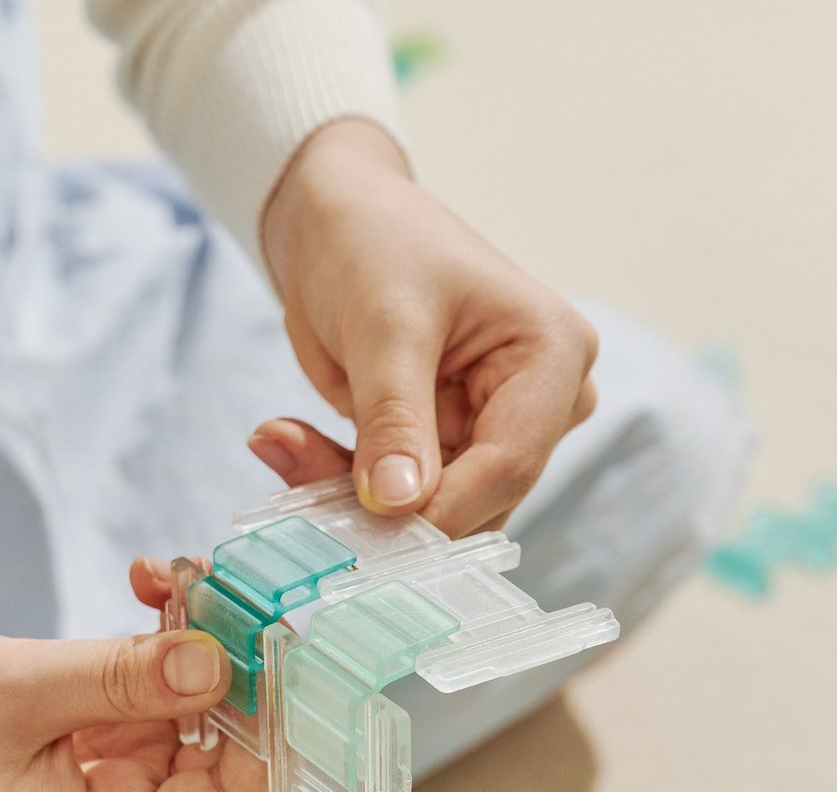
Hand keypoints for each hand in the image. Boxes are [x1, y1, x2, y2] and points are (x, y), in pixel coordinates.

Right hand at [0, 614, 271, 791]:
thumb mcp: (19, 689)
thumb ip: (123, 677)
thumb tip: (219, 659)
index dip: (275, 732)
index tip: (289, 648)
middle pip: (231, 759)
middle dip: (240, 671)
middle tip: (235, 588)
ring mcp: (114, 783)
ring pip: (200, 715)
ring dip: (200, 642)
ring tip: (179, 575)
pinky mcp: (99, 743)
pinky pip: (160, 695)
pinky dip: (161, 644)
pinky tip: (151, 588)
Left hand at [258, 119, 599, 535]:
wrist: (337, 218)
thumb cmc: (374, 240)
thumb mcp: (384, 324)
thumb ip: (394, 418)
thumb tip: (398, 505)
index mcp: (554, 355)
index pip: (510, 463)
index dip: (439, 508)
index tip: (366, 529)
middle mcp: (542, 402)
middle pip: (475, 497)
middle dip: (386, 502)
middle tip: (294, 464)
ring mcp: (496, 428)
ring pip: (433, 508)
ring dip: (352, 493)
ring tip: (282, 441)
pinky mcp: (448, 446)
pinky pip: (400, 497)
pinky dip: (341, 481)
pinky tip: (288, 439)